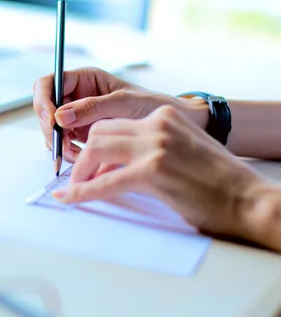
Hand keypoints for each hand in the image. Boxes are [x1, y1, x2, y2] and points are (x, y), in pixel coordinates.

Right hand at [33, 67, 208, 161]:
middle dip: (50, 128)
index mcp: (84, 79)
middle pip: (45, 109)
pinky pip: (64, 144)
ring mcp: (77, 118)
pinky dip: (68, 153)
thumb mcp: (125, 103)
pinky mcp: (81, 136)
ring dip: (59, 144)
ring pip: (51, 130)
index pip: (48, 84)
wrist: (175, 126)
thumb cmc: (154, 106)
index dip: (43, 101)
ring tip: (77, 154)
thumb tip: (60, 116)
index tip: (51, 120)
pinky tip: (82, 158)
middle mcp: (77, 96)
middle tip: (63, 143)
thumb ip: (92, 107)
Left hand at [52, 106, 266, 239]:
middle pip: (99, 133)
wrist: (248, 199)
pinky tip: (68, 199)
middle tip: (76, 178)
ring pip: (96, 150)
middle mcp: (157, 124)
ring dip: (79, 172)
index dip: (94, 146)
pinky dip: (82, 192)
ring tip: (72, 189)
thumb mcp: (181, 151)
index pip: (113, 123)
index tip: (86, 164)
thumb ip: (149, 150)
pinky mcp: (153, 170)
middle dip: (82, 156)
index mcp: (164, 116)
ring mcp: (155, 145)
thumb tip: (113, 167)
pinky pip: (105, 182)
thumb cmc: (217, 183)